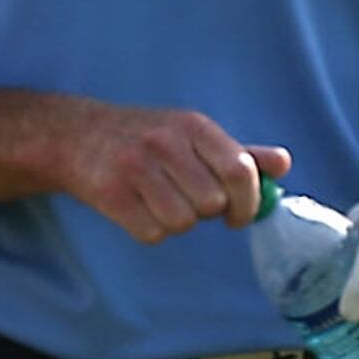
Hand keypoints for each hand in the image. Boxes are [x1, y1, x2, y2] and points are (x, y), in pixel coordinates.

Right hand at [54, 102, 290, 243]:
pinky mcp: (110, 194)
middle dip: (207, 213)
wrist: (75, 135)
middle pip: (212, 202)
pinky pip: (151, 233)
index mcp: (192, 125)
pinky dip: (150, 230)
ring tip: (162, 203)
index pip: (239, 170)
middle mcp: (164, 142)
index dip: (248, 201)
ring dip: (177, 222)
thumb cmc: (145, 138)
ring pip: (182, 222)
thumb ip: (239, 152)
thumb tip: (283, 164)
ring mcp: (134, 167)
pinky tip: (139, 210)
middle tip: (191, 203)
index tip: (239, 214)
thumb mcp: (192, 135)